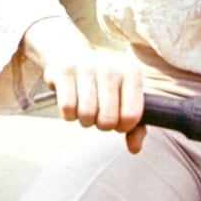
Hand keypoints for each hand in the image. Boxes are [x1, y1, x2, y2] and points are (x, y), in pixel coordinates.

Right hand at [23, 16, 146, 152]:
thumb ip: (136, 125)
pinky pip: (67, 108)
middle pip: (107, 119)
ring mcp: (86, 67)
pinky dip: (68, 114)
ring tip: (85, 108)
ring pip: (86, 115)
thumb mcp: (124, 97)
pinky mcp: (64, 70)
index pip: (131, 115)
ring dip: (84, 120)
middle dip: (101, 124)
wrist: (70, 52)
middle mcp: (110, 67)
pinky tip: (71, 103)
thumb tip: (134, 148)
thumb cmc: (102, 82)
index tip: (116, 120)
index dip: (122, 126)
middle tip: (98, 114)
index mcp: (131, 73)